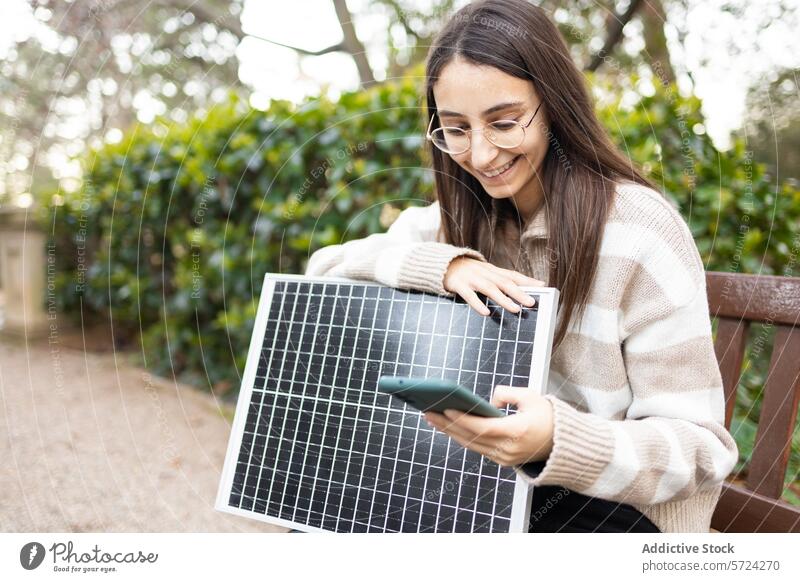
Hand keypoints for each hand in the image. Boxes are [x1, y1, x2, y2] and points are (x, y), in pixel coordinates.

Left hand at [423, 385, 553, 465]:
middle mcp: (509, 449)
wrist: (563, 443)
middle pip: (471, 437)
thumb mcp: (530, 396)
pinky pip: (477, 448)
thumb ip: (506, 393)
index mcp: (517, 432)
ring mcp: (504, 458)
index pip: (483, 427)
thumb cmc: (547, 417)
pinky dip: (461, 437)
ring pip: (471, 445)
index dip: (463, 419)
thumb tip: (488, 401)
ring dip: (450, 432)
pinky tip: (448, 427)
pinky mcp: (501, 461)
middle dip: (448, 425)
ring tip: (433, 418)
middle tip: (429, 412)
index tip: (446, 409)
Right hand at [443, 256, 543, 315]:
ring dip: (504, 299)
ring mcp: (472, 279)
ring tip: (516, 309)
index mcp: (492, 271)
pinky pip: (470, 296)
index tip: (543, 286)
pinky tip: (486, 312)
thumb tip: (521, 289)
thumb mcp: (485, 273)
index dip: (527, 280)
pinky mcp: (459, 285)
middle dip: (519, 292)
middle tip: (532, 302)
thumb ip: (501, 280)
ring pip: (490, 289)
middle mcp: (485, 273)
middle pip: (504, 282)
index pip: (512, 275)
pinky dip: (478, 304)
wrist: (443, 264)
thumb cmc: (468, 272)